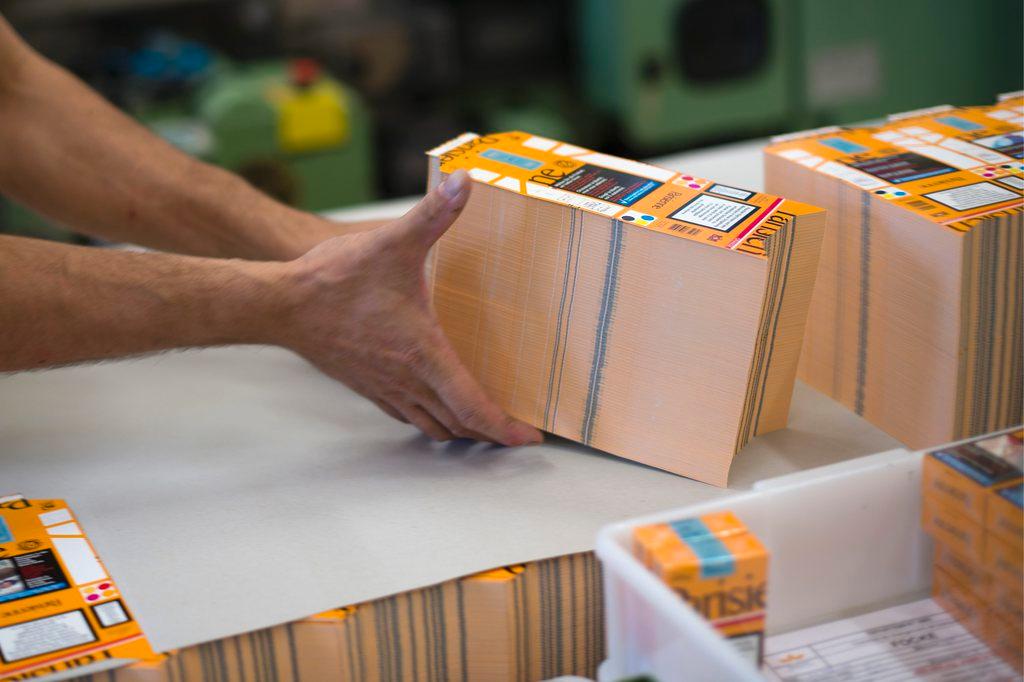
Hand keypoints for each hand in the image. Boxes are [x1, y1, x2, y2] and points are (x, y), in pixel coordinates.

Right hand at [276, 170, 543, 445]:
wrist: (281, 305)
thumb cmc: (335, 280)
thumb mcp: (392, 242)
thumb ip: (434, 213)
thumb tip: (465, 179)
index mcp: (424, 354)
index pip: (474, 408)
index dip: (505, 428)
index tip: (529, 438)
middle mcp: (408, 380)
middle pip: (459, 426)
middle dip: (491, 433)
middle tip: (516, 432)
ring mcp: (385, 388)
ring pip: (432, 425)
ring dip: (461, 430)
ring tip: (484, 425)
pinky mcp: (367, 386)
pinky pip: (407, 415)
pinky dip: (431, 419)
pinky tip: (435, 406)